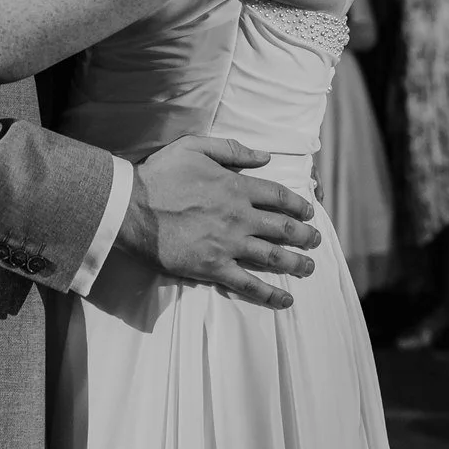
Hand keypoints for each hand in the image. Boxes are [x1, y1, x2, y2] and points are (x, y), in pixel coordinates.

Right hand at [119, 135, 321, 309]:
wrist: (132, 208)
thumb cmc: (160, 174)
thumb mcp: (194, 147)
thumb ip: (231, 149)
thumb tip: (264, 156)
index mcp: (236, 187)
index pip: (279, 195)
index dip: (298, 204)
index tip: (309, 210)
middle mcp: (239, 216)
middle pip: (283, 227)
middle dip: (305, 235)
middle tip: (316, 240)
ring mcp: (229, 244)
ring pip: (274, 257)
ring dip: (297, 263)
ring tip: (311, 268)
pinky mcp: (214, 267)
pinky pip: (249, 284)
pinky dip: (270, 294)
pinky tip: (286, 300)